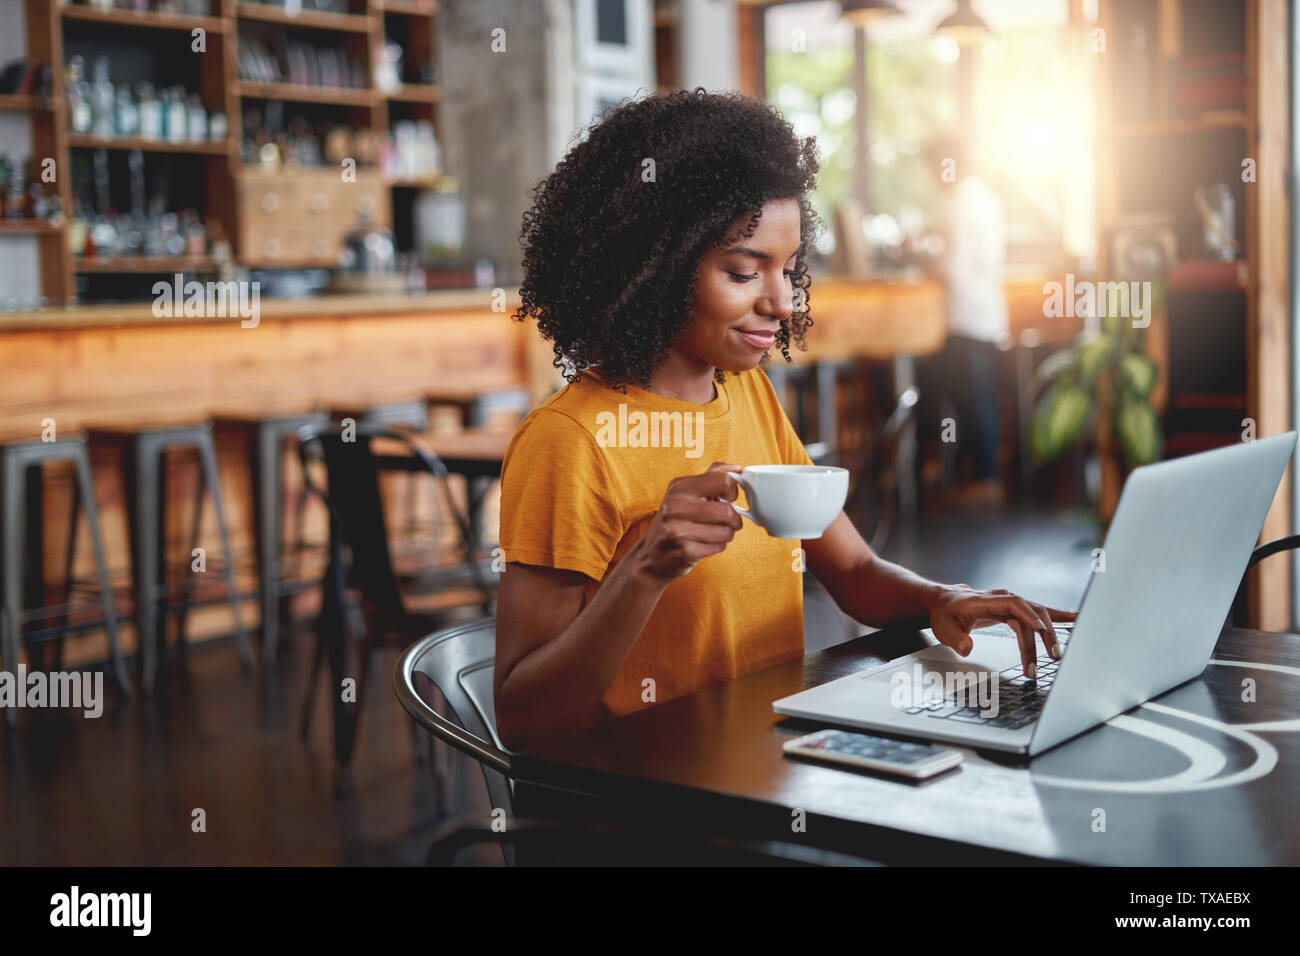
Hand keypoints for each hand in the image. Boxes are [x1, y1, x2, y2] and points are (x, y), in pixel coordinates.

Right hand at [631, 462, 743, 580]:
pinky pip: (718, 547)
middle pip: (727, 510)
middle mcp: (676, 506)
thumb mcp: (688, 492)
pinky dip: (717, 546)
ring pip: (725, 531)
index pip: (723, 480)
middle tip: (728, 520)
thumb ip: (713, 476)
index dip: (733, 490)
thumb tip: (736, 469)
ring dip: (726, 534)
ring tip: (714, 532)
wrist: (652, 553)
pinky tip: (705, 543)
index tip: (729, 497)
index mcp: (679, 487)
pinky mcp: (685, 551)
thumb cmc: (676, 520)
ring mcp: (678, 529)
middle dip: (734, 519)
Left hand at [929, 584, 1076, 676]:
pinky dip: (1057, 617)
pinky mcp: (1015, 611)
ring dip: (1050, 633)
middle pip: (1031, 612)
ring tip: (1059, 653)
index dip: (1029, 615)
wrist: (943, 602)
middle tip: (1049, 658)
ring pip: (1038, 614)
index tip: (1041, 629)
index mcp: (987, 600)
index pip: (1014, 604)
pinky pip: (1038, 613)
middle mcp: (1003, 598)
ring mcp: (1011, 603)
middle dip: (1043, 635)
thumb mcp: (944, 628)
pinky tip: (1076, 620)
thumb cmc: (945, 614)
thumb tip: (968, 648)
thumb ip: (956, 639)